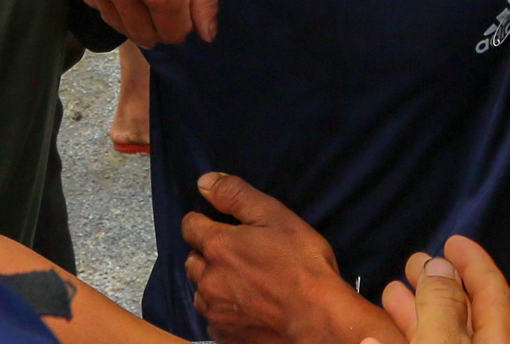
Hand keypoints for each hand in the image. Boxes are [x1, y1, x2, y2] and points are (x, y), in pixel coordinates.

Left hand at [183, 173, 393, 343]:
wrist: (319, 320)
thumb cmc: (302, 264)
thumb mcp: (276, 217)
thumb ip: (236, 196)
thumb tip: (204, 182)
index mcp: (217, 246)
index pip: (190, 226)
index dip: (204, 223)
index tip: (222, 227)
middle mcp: (207, 279)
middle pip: (192, 260)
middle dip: (207, 255)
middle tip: (237, 257)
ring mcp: (214, 311)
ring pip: (200, 291)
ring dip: (212, 284)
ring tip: (240, 284)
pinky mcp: (224, 336)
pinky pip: (212, 319)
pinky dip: (222, 312)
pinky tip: (245, 309)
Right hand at [378, 236, 509, 343]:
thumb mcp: (442, 343)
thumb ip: (441, 305)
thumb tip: (440, 266)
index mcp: (498, 341)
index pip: (492, 292)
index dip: (474, 262)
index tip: (453, 240)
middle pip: (461, 313)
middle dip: (436, 283)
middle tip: (413, 262)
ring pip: (436, 338)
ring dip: (412, 313)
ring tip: (391, 291)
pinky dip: (398, 341)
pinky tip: (374, 338)